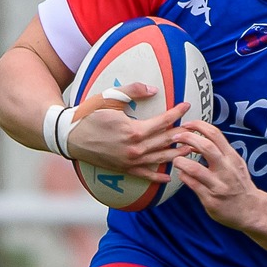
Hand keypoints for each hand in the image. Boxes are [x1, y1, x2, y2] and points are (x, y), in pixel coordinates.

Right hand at [64, 79, 188, 176]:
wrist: (70, 137)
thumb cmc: (89, 115)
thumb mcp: (110, 98)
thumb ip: (133, 91)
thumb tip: (153, 89)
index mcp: (134, 130)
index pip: (162, 121)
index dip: (176, 113)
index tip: (186, 105)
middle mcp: (135, 148)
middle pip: (165, 141)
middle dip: (182, 134)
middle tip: (195, 129)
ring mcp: (130, 161)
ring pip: (160, 159)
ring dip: (177, 154)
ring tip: (191, 149)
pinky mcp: (124, 169)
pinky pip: (145, 175)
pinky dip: (158, 177)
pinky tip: (170, 178)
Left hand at [170, 121, 266, 229]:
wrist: (251, 210)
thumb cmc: (239, 185)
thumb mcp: (235, 164)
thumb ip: (219, 152)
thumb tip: (196, 141)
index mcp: (232, 157)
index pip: (215, 134)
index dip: (198, 125)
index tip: (186, 124)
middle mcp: (226, 170)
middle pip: (206, 147)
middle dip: (187, 138)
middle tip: (176, 138)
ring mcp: (218, 185)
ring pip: (195, 168)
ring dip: (181, 161)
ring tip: (176, 160)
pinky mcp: (210, 200)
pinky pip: (192, 185)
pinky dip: (183, 177)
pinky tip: (182, 174)